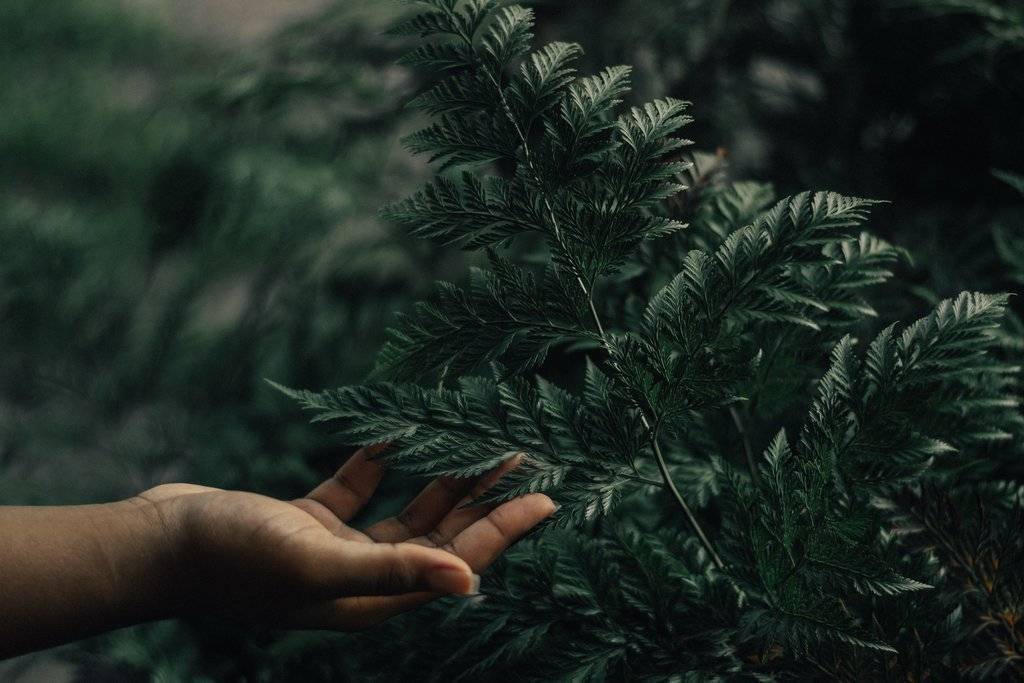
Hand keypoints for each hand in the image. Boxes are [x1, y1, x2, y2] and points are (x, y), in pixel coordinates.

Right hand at [137, 446, 554, 630]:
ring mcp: (333, 549)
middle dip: (483, 499)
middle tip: (524, 457)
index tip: (547, 497)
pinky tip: (397, 434)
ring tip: (479, 440)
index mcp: (372, 598)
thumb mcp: (317, 563)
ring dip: (440, 478)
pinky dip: (378, 463)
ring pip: (406, 513)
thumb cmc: (232, 557)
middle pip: (441, 537)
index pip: (458, 563)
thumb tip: (470, 582)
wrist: (156, 544)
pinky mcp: (306, 522)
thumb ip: (394, 571)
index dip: (504, 531)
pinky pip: (357, 490)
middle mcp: (360, 578)